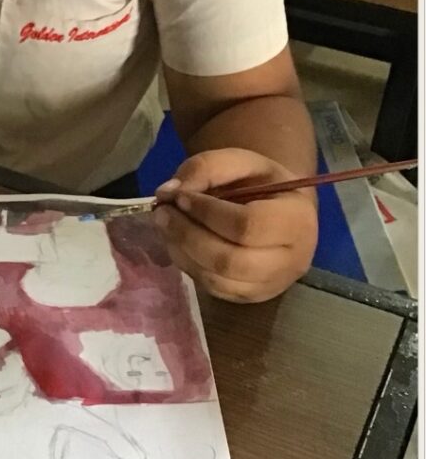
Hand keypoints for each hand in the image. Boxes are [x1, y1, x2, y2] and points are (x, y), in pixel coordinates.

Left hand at [153, 148, 316, 303]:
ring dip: (182, 251)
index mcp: (297, 220)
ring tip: (165, 225)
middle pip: (230, 261)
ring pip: (217, 280)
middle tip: (161, 213)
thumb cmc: (260, 183)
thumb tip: (168, 193)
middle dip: (187, 235)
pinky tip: (178, 243)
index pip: (247, 226)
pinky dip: (187, 265)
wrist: (279, 208)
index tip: (180, 197)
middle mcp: (291, 260)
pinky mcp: (251, 297)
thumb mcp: (240, 161)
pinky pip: (212, 289)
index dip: (206, 212)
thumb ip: (206, 168)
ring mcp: (272, 284)